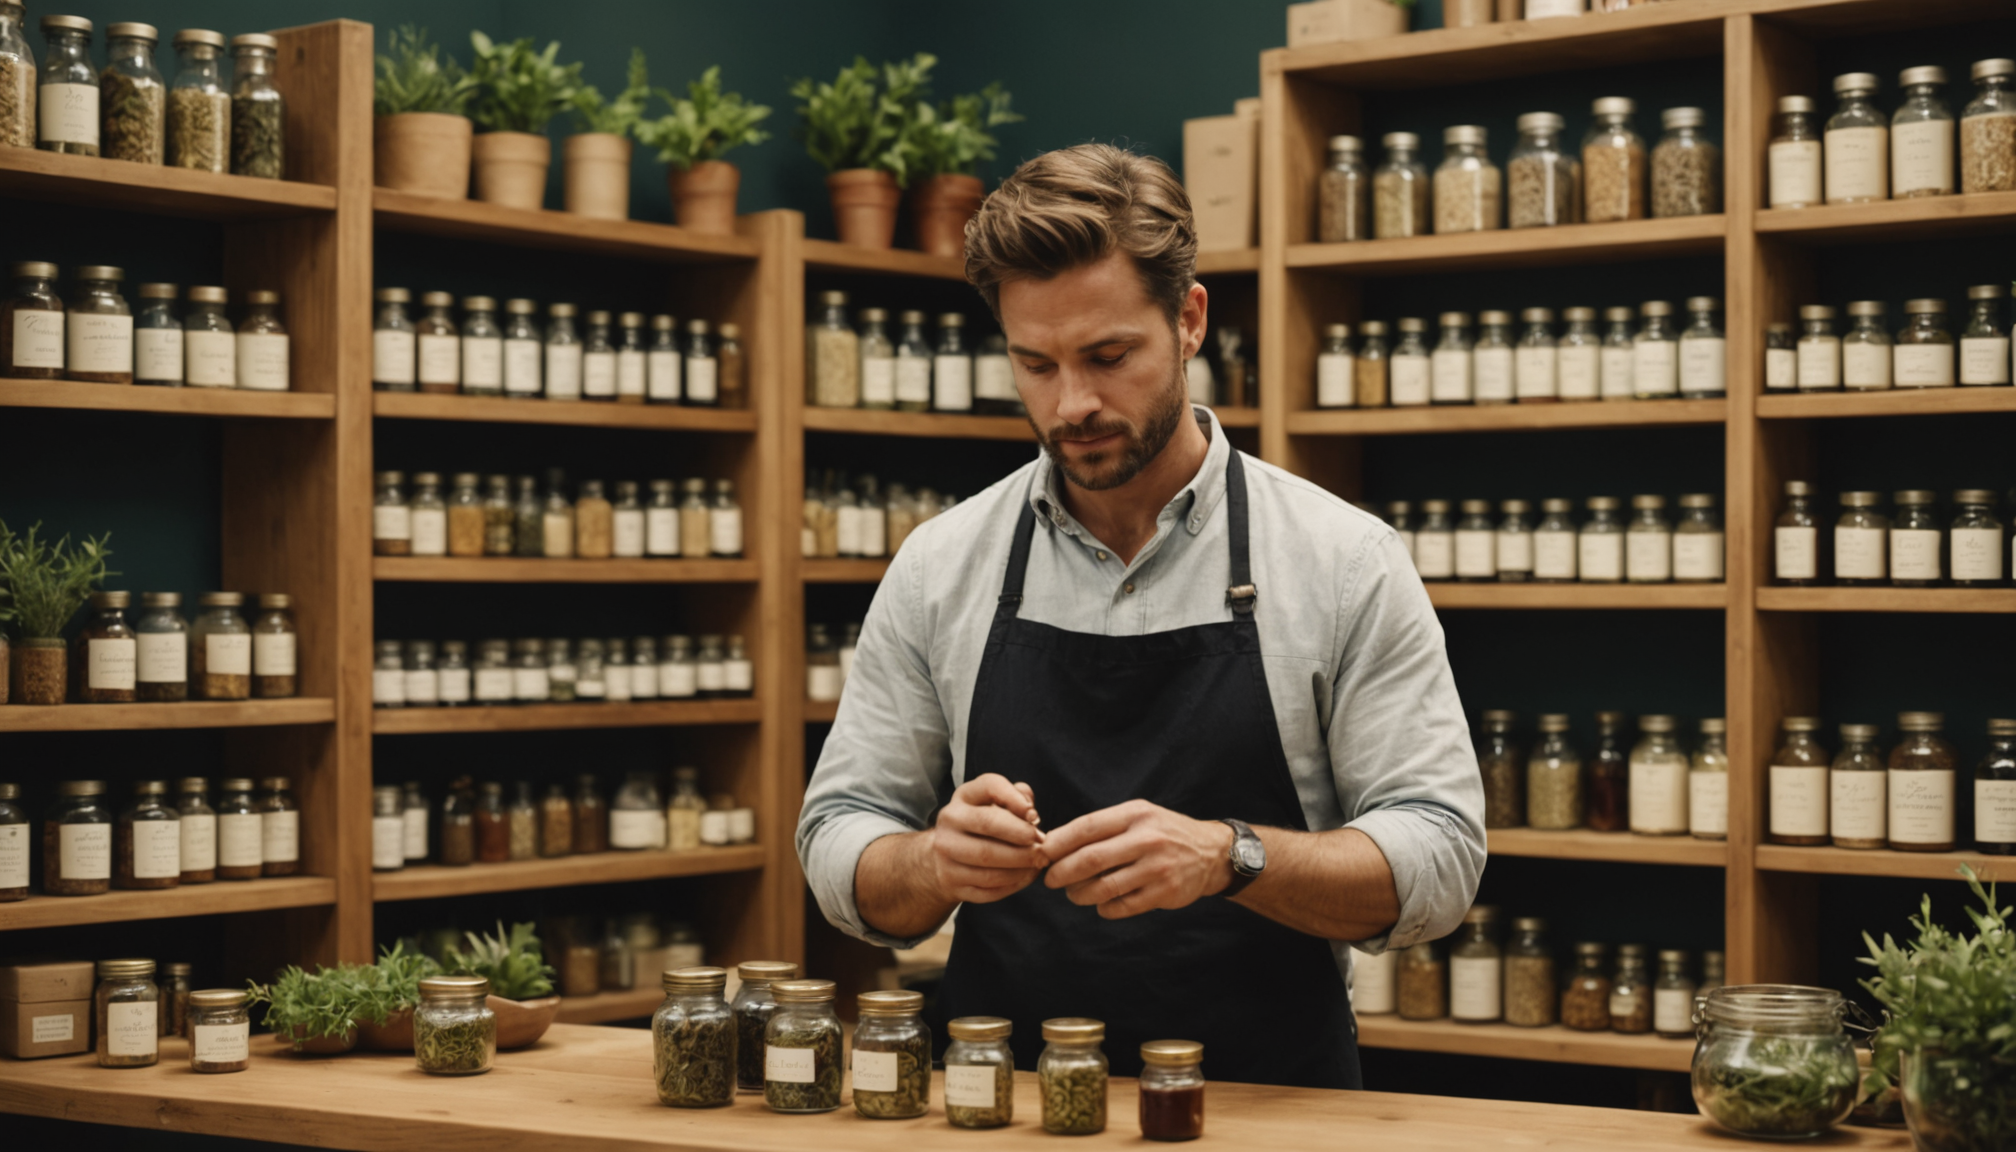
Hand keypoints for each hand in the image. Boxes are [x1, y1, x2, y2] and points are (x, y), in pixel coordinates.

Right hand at [926, 773, 1047, 905]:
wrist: (947, 856)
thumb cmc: (983, 825)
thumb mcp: (996, 804)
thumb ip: (1016, 797)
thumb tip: (1030, 813)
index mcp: (963, 797)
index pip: (989, 786)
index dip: (1015, 799)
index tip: (1035, 816)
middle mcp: (949, 822)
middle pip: (988, 824)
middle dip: (1021, 836)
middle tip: (1043, 847)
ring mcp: (946, 854)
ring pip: (987, 861)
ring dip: (1020, 865)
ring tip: (1038, 863)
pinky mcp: (951, 882)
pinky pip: (986, 888)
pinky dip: (1012, 884)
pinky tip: (1026, 876)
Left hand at [1039, 800, 1235, 919]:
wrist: (1212, 853)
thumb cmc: (1164, 833)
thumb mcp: (1139, 816)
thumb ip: (1104, 827)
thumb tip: (1056, 844)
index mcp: (1135, 815)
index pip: (1086, 827)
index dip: (1058, 842)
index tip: (1040, 854)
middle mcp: (1147, 839)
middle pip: (1090, 859)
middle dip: (1062, 872)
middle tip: (1050, 880)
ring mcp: (1157, 868)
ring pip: (1104, 887)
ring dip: (1080, 894)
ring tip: (1073, 894)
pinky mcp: (1165, 893)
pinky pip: (1122, 907)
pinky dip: (1104, 909)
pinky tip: (1101, 905)